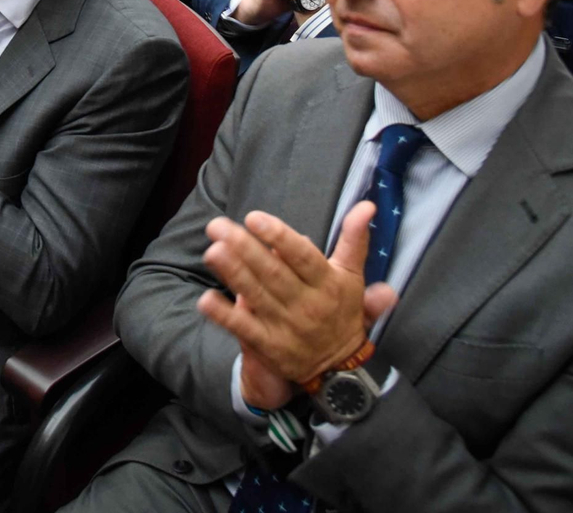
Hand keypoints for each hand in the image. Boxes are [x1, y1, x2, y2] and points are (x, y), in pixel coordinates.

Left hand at [196, 203, 399, 393]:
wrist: (340, 367)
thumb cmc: (342, 311)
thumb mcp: (353, 276)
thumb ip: (355, 240)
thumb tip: (366, 206)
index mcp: (327, 283)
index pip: (303, 257)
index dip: (279, 237)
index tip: (254, 218)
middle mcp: (307, 304)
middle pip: (273, 273)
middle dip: (244, 248)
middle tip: (217, 226)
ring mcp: (286, 326)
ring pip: (257, 296)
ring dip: (233, 274)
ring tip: (213, 251)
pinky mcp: (269, 346)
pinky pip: (244, 329)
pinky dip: (225, 315)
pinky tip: (206, 299)